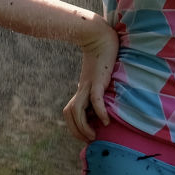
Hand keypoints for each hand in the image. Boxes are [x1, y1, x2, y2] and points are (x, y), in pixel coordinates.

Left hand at [62, 17, 118, 142]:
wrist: (100, 35)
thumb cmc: (101, 54)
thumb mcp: (98, 75)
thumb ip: (97, 86)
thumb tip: (99, 100)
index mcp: (82, 89)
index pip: (69, 112)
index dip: (74, 126)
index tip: (86, 135)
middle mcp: (83, 88)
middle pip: (70, 113)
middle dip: (77, 131)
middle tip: (89, 140)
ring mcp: (89, 85)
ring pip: (77, 110)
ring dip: (84, 127)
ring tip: (94, 135)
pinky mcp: (99, 80)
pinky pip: (95, 100)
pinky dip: (99, 112)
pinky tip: (105, 121)